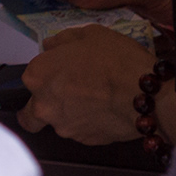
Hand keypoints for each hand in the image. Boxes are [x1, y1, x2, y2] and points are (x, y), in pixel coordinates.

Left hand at [17, 23, 155, 146]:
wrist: (146, 93)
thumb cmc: (115, 60)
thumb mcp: (88, 34)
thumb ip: (62, 41)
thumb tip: (50, 46)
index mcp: (38, 76)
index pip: (30, 77)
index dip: (45, 73)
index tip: (59, 71)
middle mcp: (44, 105)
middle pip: (32, 111)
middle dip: (44, 105)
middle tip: (67, 94)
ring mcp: (65, 127)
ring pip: (59, 123)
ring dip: (69, 114)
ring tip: (96, 100)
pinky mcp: (86, 141)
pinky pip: (82, 132)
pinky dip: (89, 124)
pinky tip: (106, 111)